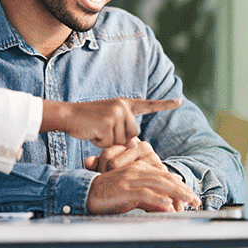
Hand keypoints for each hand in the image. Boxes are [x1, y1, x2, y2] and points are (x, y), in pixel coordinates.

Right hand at [41, 97, 181, 147]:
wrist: (68, 115)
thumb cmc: (87, 121)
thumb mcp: (109, 121)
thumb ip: (123, 130)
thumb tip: (133, 145)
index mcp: (125, 104)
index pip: (148, 105)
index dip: (165, 104)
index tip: (179, 101)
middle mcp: (123, 106)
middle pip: (133, 134)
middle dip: (119, 138)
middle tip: (101, 129)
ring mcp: (116, 114)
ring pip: (122, 141)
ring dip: (108, 141)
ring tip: (96, 130)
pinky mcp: (107, 123)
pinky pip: (110, 143)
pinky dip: (100, 143)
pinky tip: (92, 132)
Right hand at [84, 138, 200, 213]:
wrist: (86, 193)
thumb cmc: (109, 195)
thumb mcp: (133, 195)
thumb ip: (149, 198)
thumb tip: (167, 206)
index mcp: (138, 169)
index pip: (165, 176)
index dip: (180, 186)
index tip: (191, 197)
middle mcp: (136, 171)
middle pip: (165, 178)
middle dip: (184, 190)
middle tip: (196, 200)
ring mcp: (129, 179)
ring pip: (159, 184)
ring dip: (177, 194)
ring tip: (189, 201)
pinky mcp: (123, 189)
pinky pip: (144, 192)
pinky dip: (158, 199)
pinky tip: (168, 204)